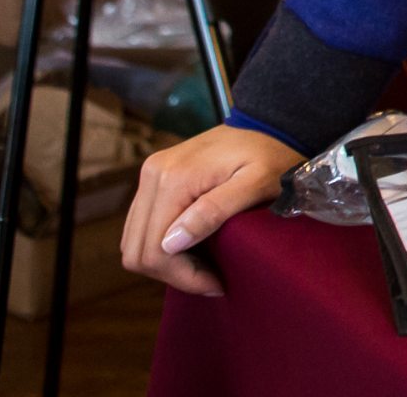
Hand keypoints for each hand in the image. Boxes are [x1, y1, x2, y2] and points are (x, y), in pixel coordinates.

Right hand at [122, 122, 305, 295]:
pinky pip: (141, 226)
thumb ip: (214, 211)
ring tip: (203, 265)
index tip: (217, 283)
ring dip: (164, 262)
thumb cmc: (273, 154)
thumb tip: (171, 244)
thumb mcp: (256, 183)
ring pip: (133, 242)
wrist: (271, 122)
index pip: (155, 250)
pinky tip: (192, 247)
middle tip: (211, 279)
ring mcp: (150, 175)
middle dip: (172, 274)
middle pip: (137, 250)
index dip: (183, 276)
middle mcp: (152, 175)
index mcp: (173, 178)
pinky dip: (159, 245)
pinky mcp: (155, 178)